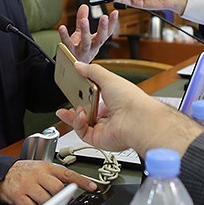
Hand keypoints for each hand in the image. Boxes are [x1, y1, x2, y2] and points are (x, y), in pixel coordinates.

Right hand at [0, 160, 96, 204]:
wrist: (2, 174)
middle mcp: (38, 175)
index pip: (68, 174)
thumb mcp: (41, 169)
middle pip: (58, 189)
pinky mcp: (19, 196)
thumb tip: (73, 190)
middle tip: (60, 201)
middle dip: (61, 198)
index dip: (82, 181)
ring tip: (42, 202)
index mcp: (46, 167)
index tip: (92, 187)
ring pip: (46, 200)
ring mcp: (28, 185)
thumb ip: (56, 178)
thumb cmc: (24, 173)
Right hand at [56, 62, 202, 157]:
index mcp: (114, 100)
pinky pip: (82, 132)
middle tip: (66, 101)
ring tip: (70, 109)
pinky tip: (80, 115)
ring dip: (73, 116)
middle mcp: (109, 115)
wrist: (137, 120)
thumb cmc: (130, 99)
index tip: (71, 89)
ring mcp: (104, 128)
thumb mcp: (108, 78)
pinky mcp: (99, 139)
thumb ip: (91, 71)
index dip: (82, 94)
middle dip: (74, 106)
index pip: (93, 97)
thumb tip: (79, 65)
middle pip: (86, 112)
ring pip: (82, 124)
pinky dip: (78, 124)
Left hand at [59, 4, 118, 62]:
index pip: (107, 32)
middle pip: (100, 38)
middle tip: (104, 17)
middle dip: (103, 28)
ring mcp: (81, 51)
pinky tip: (62, 28)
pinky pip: (67, 44)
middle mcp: (91, 47)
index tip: (115, 12)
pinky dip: (64, 36)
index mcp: (96, 42)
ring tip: (84, 20)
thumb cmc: (78, 50)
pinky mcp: (69, 52)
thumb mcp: (82, 33)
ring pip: (85, 42)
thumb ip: (82, 19)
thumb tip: (84, 6)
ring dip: (86, 31)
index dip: (112, 23)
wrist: (70, 67)